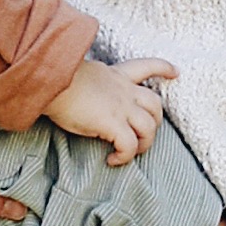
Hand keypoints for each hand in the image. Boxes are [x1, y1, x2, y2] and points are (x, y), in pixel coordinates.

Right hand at [48, 57, 165, 162]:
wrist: (50, 80)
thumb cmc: (55, 78)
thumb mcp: (78, 73)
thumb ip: (90, 83)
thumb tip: (84, 95)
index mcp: (115, 75)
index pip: (146, 66)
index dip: (163, 68)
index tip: (175, 72)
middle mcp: (123, 91)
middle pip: (155, 104)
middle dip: (155, 122)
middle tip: (143, 135)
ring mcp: (121, 107)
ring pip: (149, 128)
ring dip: (144, 144)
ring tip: (129, 152)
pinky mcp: (112, 124)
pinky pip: (129, 146)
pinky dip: (125, 157)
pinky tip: (112, 160)